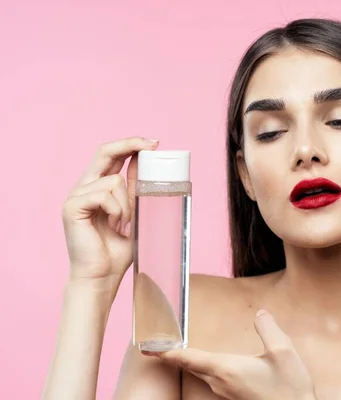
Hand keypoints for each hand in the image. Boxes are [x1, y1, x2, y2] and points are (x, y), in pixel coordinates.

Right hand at [61, 137, 158, 289]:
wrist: (102, 276)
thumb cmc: (117, 251)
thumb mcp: (133, 213)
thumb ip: (135, 190)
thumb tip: (144, 162)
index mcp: (97, 188)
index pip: (111, 156)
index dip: (131, 145)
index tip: (154, 143)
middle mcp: (84, 187)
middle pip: (105, 152)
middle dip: (130, 143)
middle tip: (154, 144)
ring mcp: (75, 196)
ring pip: (114, 181)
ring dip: (127, 204)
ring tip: (122, 225)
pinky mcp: (72, 207)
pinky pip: (104, 194)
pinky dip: (116, 210)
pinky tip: (114, 226)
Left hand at [144, 310, 315, 399]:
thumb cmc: (289, 389)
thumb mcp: (284, 352)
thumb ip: (268, 329)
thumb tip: (261, 314)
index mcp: (226, 368)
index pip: (188, 358)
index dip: (166, 351)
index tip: (147, 346)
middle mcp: (220, 383)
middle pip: (191, 366)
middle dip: (176, 355)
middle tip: (160, 344)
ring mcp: (226, 394)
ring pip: (202, 374)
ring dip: (191, 362)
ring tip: (182, 352)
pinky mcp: (234, 399)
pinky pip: (214, 381)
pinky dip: (207, 370)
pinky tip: (213, 364)